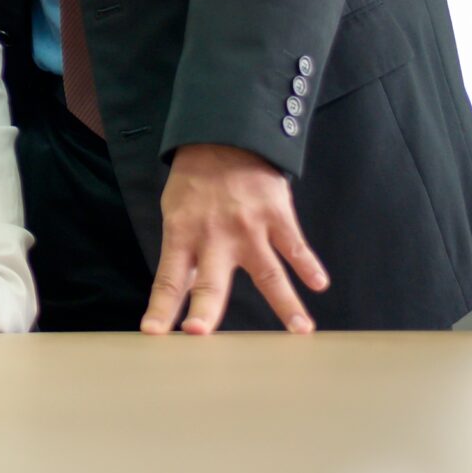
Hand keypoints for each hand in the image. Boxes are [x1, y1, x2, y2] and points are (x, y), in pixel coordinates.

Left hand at [142, 144, 330, 334]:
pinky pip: (294, 245)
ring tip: (299, 330)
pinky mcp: (276, 215)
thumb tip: (185, 292)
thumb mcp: (176, 214)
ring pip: (267, 272)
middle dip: (204, 309)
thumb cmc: (196, 183)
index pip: (168, 280)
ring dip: (284, 303)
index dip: (161, 307)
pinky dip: (309, 265)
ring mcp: (248, 227)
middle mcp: (214, 236)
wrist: (224, 138)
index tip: (153, 332)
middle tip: (199, 334)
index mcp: (182, 235)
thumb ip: (183, 254)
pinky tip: (318, 284)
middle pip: (209, 281)